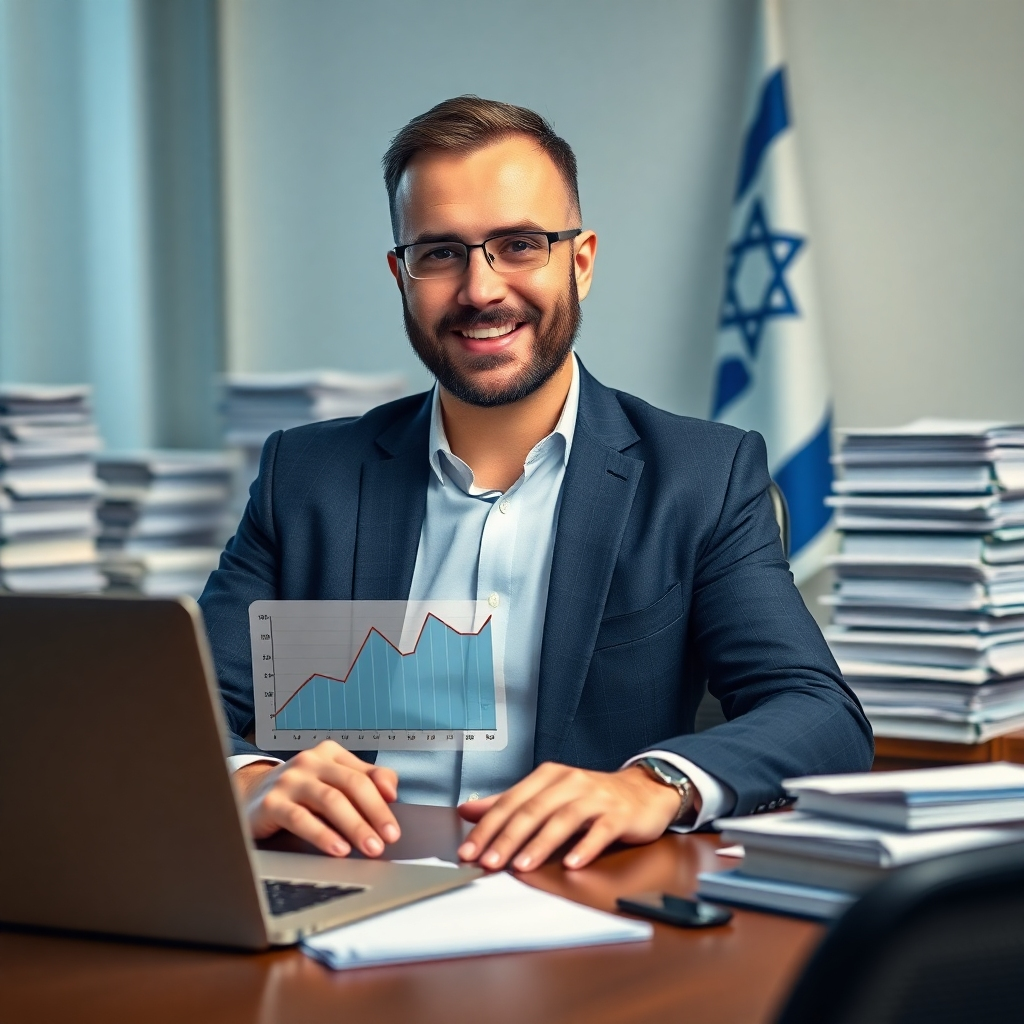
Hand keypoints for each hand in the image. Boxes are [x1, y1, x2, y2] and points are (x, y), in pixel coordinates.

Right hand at [233, 741, 400, 857]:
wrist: (249, 795)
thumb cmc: (299, 791)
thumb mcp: (332, 779)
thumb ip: (365, 779)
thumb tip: (391, 791)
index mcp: (329, 753)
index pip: (364, 775)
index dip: (382, 801)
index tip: (394, 827)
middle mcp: (310, 762)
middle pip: (351, 785)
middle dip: (374, 815)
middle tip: (388, 840)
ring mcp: (290, 780)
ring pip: (330, 800)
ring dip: (354, 826)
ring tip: (369, 847)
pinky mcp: (271, 802)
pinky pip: (301, 818)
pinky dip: (322, 834)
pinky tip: (337, 849)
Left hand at [456, 762, 691, 871]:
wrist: (644, 790)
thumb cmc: (591, 796)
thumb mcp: (548, 795)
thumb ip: (509, 803)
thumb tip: (467, 810)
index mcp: (548, 776)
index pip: (511, 801)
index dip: (488, 826)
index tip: (469, 850)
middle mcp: (570, 782)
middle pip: (533, 810)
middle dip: (508, 837)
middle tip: (489, 862)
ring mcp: (596, 797)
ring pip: (563, 819)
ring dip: (540, 844)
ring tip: (522, 865)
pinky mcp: (619, 815)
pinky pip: (600, 831)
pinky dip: (585, 847)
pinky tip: (572, 864)